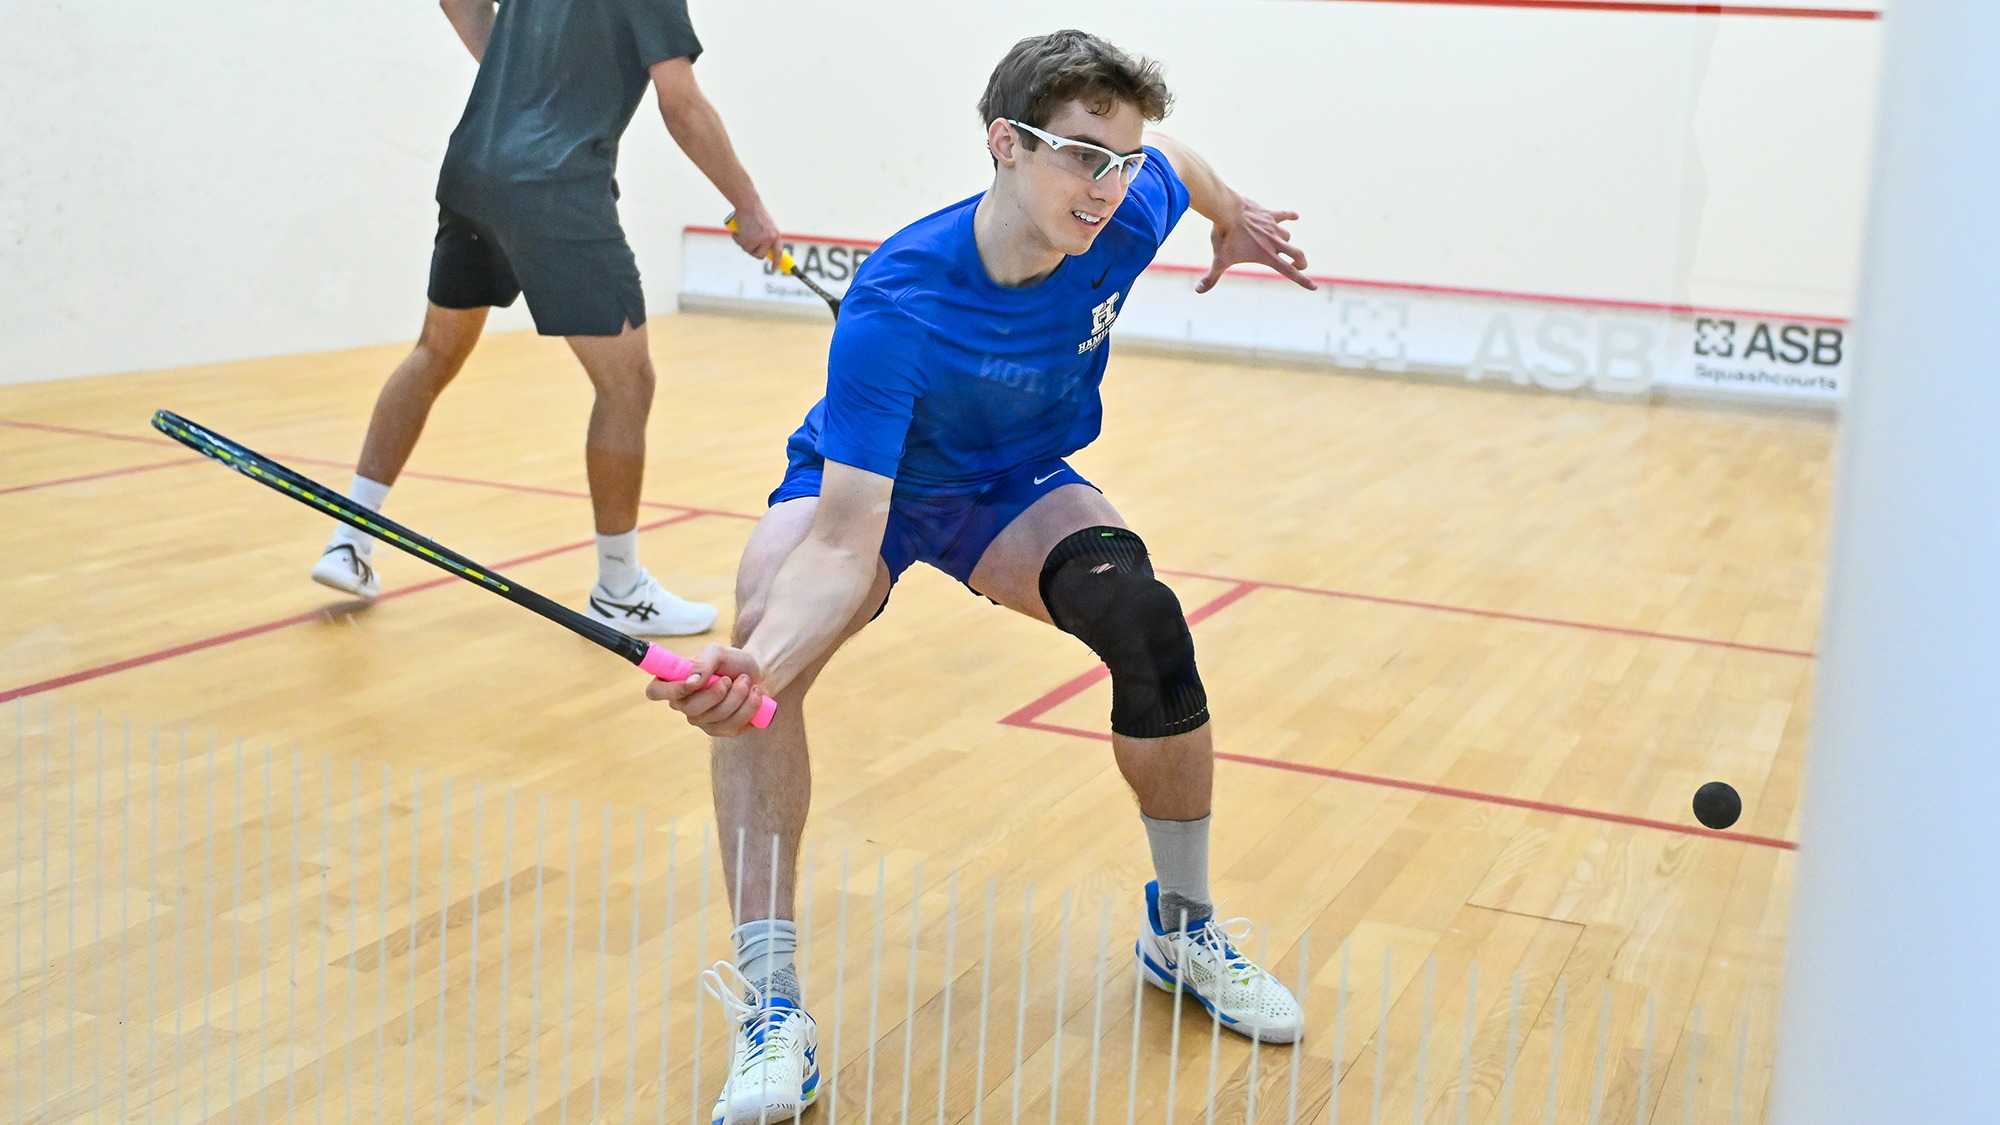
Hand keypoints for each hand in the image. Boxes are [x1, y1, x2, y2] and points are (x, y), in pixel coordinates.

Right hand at [644, 643, 771, 736]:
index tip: (694, 684)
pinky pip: (732, 726)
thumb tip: (691, 683)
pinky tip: (755, 695)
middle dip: (717, 693)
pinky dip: (749, 707)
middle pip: (690, 708)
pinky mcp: (722, 731)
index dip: (671, 691)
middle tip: (732, 679)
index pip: (654, 691)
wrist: (758, 673)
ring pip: (716, 717)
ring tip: (747, 681)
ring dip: (738, 696)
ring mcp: (702, 721)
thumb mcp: (717, 652)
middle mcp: (684, 704)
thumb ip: (703, 662)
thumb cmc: (732, 661)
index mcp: (674, 682)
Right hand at [727, 203, 783, 264]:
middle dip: (753, 251)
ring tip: (743, 231)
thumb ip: (767, 237)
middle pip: (760, 256)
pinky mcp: (749, 239)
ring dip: (744, 243)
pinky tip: (738, 230)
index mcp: (776, 235)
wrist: (748, 203)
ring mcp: (759, 239)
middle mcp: (770, 239)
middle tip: (748, 243)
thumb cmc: (755, 213)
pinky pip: (741, 245)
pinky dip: (737, 239)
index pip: (778, 252)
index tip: (774, 269)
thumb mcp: (766, 226)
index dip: (777, 262)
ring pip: (749, 251)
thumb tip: (764, 251)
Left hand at [1197, 197, 1315, 292]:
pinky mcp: (1269, 214)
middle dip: (1301, 262)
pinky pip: (1284, 215)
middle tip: (1299, 265)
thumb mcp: (1219, 259)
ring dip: (1286, 241)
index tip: (1314, 287)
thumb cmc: (1223, 236)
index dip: (1303, 281)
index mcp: (1266, 256)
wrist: (1226, 209)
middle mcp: (1274, 242)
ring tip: (1279, 243)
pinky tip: (1295, 216)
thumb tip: (1198, 291)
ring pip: (1287, 236)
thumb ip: (1211, 277)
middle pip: (1297, 254)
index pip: (1289, 272)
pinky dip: (1290, 216)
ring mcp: (1273, 227)